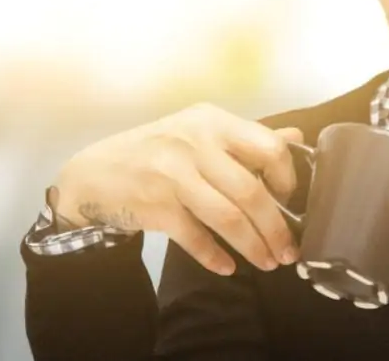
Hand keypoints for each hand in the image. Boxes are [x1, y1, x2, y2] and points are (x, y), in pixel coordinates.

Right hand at [52, 103, 301, 274]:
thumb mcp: (200, 133)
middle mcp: (195, 143)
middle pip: (252, 191)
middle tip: (288, 252)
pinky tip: (227, 267)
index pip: (270, 147)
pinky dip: (215, 256)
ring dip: (253, 246)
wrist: (92, 175)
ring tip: (268, 263)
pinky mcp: (156, 205)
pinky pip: (196, 237)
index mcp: (213, 122)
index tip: (289, 201)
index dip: (287, 179)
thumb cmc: (155, 152)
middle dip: (277, 228)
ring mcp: (173, 174)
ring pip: (229, 217)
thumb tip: (296, 137)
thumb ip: (247, 138)